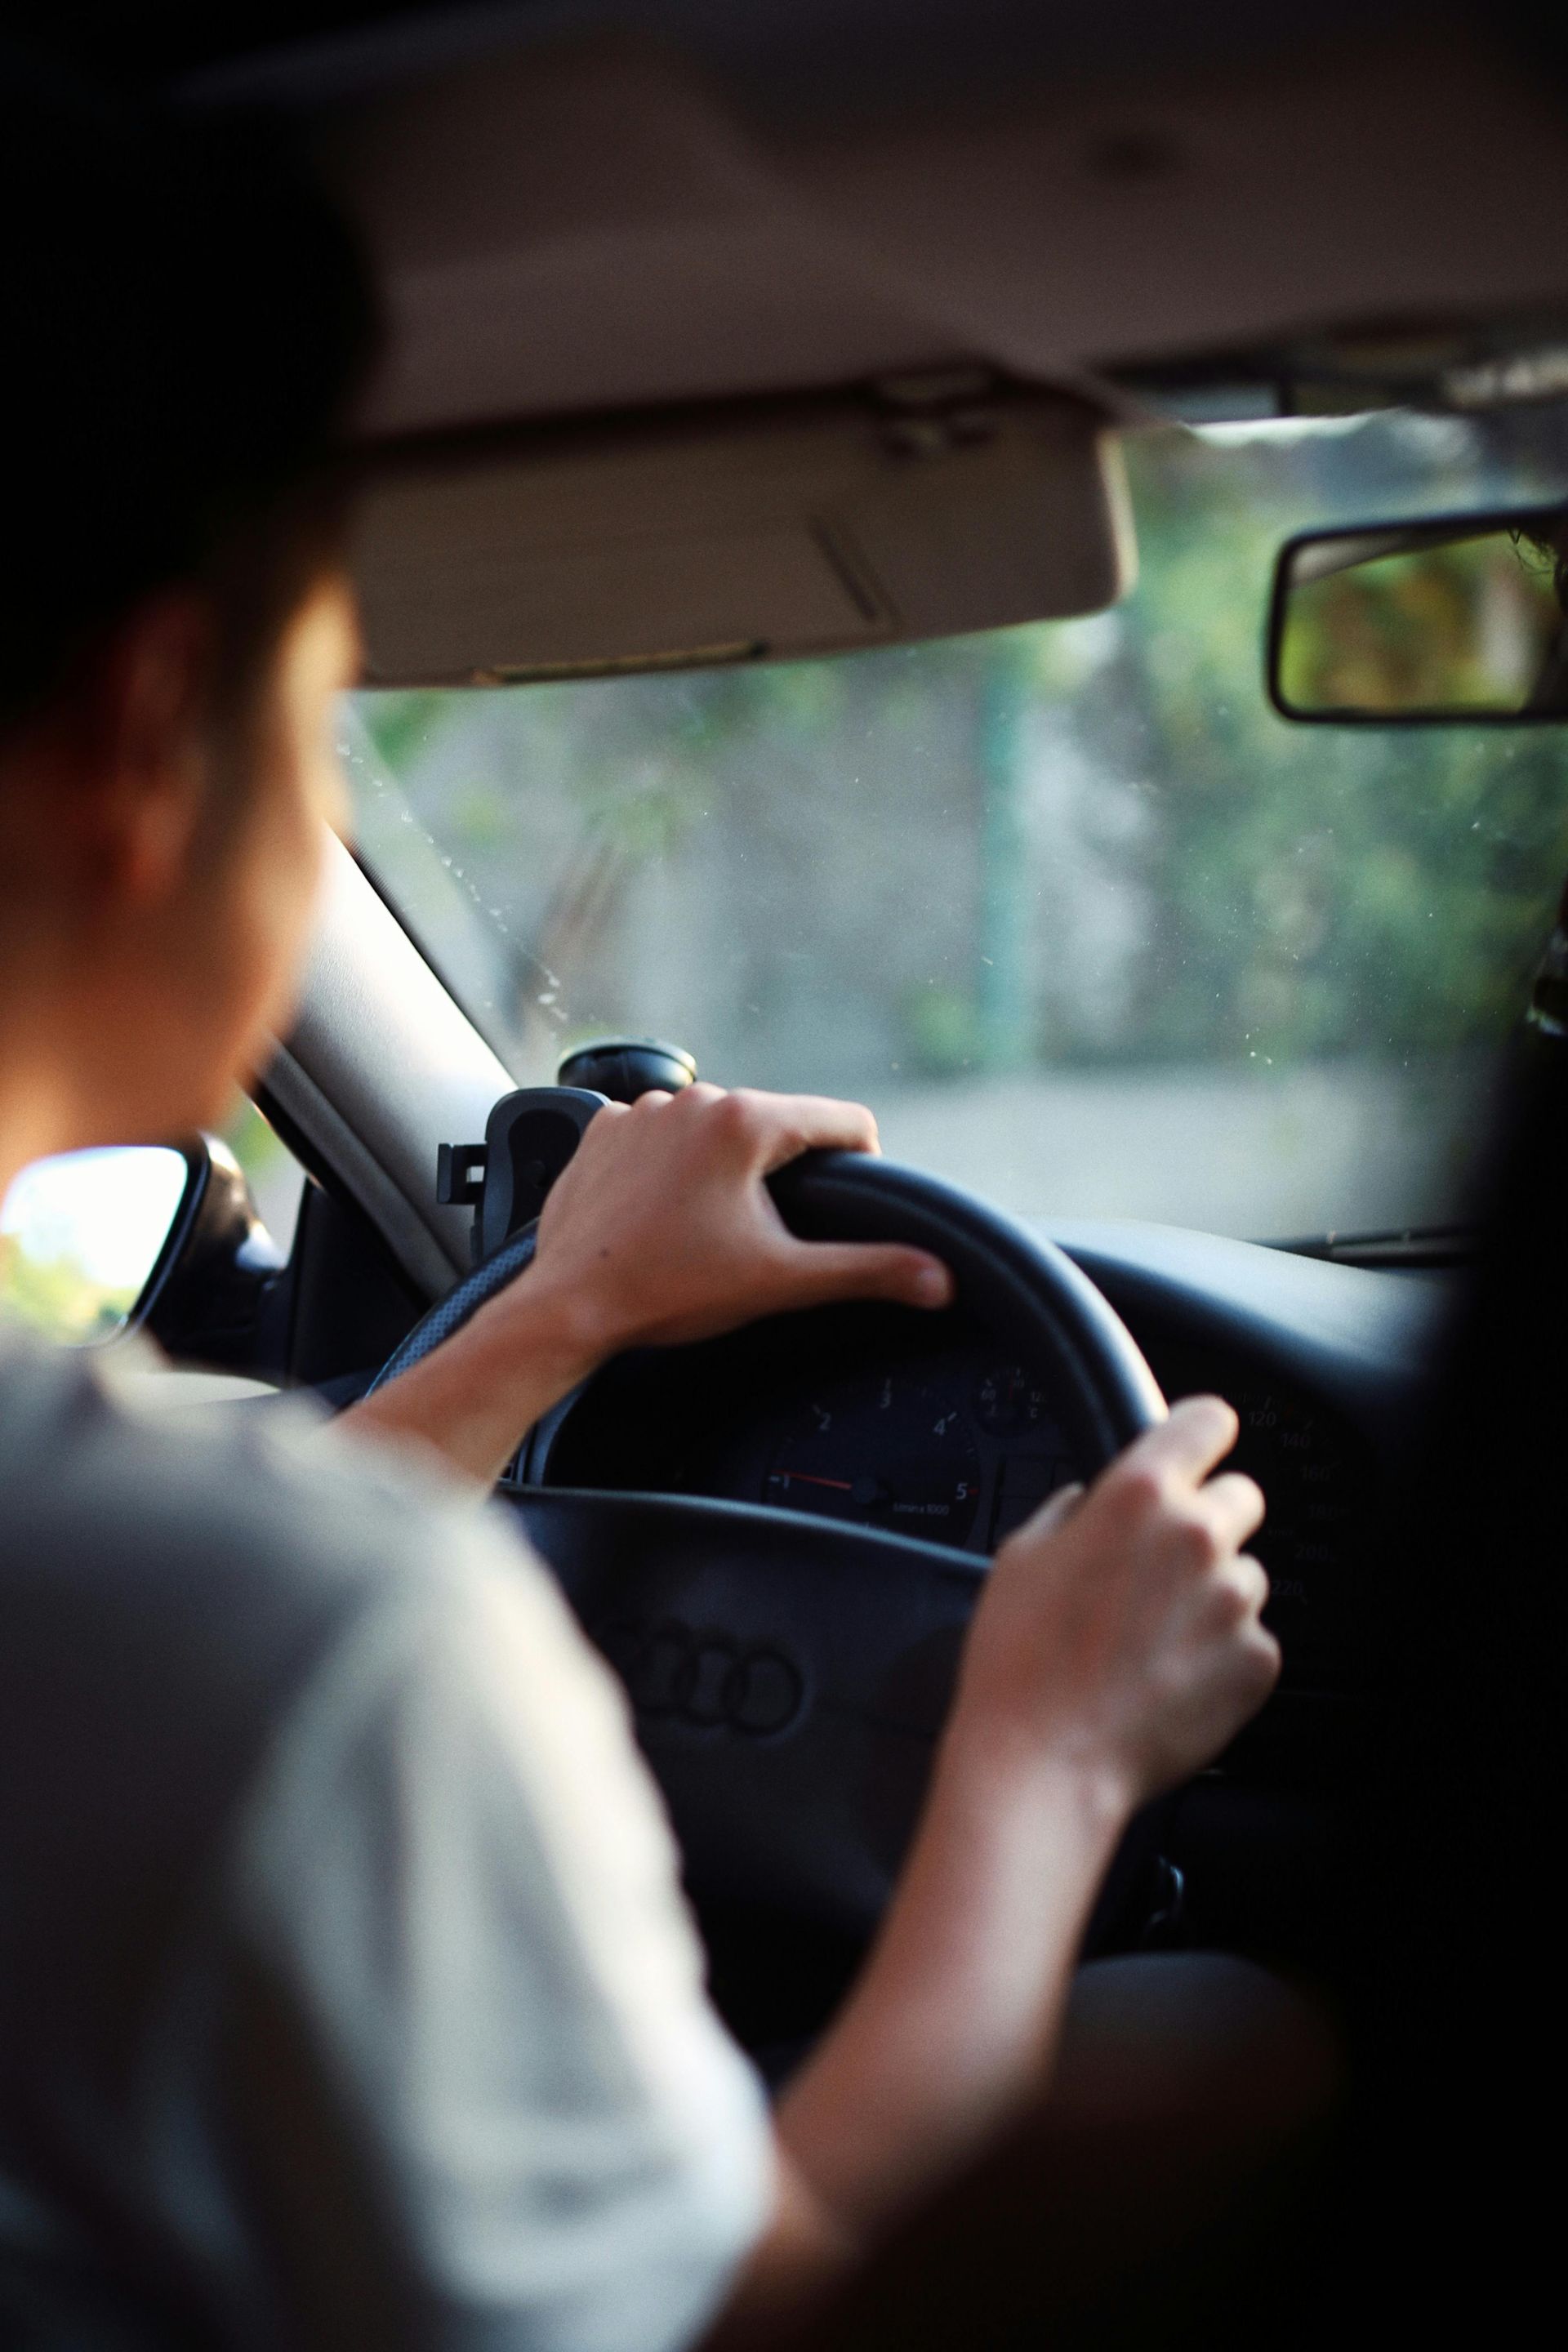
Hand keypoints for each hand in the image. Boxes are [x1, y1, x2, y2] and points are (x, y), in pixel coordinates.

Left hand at [519, 1083, 953, 1357]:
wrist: (568, 1307)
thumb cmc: (667, 1290)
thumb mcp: (781, 1280)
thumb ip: (868, 1270)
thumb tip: (938, 1277)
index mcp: (745, 1120)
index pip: (843, 1121)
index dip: (862, 1166)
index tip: (845, 1208)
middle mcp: (693, 1099)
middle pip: (777, 1125)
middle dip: (782, 1175)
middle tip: (760, 1235)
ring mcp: (642, 1110)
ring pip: (717, 1129)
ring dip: (725, 1168)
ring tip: (705, 1229)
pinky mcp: (604, 1128)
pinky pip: (662, 1135)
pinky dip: (672, 1167)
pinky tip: (663, 1214)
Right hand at [951, 1397, 1277, 1811]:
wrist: (1044, 1763)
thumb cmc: (1019, 1663)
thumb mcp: (1022, 1556)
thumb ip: (1074, 1511)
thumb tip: (1094, 1502)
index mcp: (1139, 1495)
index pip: (1209, 1421)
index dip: (1199, 1436)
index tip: (1194, 1452)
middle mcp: (1198, 1537)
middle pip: (1240, 1497)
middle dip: (1206, 1522)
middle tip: (1159, 1569)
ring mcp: (1234, 1601)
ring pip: (1245, 1573)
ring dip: (1213, 1593)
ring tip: (1153, 1638)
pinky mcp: (1257, 1661)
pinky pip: (1252, 1638)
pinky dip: (1221, 1654)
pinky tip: (1169, 1676)